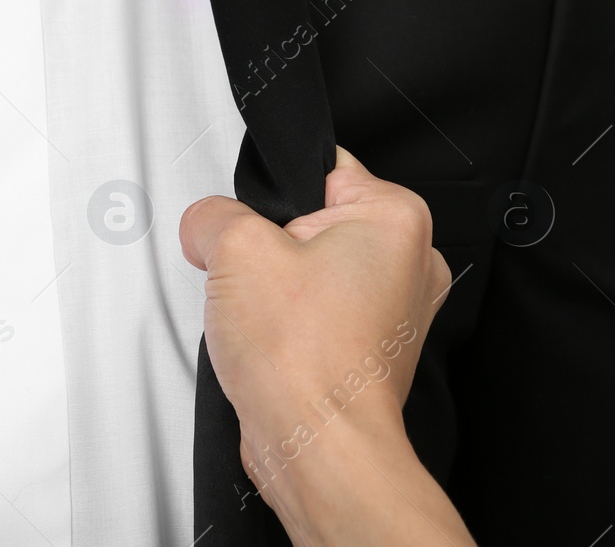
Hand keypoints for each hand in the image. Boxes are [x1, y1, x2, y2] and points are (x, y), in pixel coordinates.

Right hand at [179, 147, 474, 546]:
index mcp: (397, 218)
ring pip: (305, 270)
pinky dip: (283, 326)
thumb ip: (211, 213)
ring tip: (263, 317)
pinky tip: (269, 344)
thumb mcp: (233, 247)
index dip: (267, 195)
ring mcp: (392, 312)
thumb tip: (206, 226)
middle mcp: (408, 263)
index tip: (252, 225)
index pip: (318, 168)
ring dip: (271, 289)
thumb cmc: (305, 361)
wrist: (316, 447)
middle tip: (254, 277)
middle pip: (308, 220)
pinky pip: (310, 314)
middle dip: (267, 244)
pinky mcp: (368, 349)